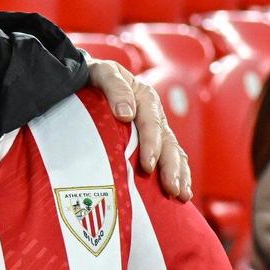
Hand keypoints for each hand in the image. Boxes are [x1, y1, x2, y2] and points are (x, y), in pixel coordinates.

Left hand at [85, 59, 191, 200]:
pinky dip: (178, 174)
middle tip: (172, 189)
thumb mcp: (102, 73)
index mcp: (144, 97)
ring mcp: (155, 129)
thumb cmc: (93, 76)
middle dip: (171, 167)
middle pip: (168, 142)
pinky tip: (181, 193)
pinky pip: (170, 157)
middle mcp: (154, 114)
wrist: (87, 78)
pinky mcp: (152, 141)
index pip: (151, 123)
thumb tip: (127, 114)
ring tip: (182, 195)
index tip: (147, 165)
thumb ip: (114, 87)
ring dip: (180, 174)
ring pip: (174, 152)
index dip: (151, 144)